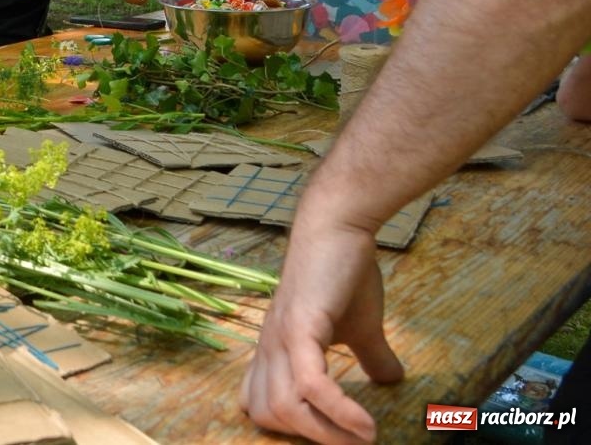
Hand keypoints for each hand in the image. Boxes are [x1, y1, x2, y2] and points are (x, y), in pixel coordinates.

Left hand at [241, 220, 398, 443]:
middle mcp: (269, 346)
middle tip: (351, 443)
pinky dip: (338, 412)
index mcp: (275, 349)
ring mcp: (281, 337)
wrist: (339, 227)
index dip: (287, 426)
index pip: (257, 402)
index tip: (328, 434)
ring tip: (363, 439)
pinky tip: (365, 425)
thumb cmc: (344, 272)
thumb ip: (371, 356)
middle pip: (267, 413)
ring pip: (284, 407)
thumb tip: (393, 381)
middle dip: (309, 437)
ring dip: (326, 433)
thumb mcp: (361, 326)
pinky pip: (310, 385)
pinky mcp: (299, 327)